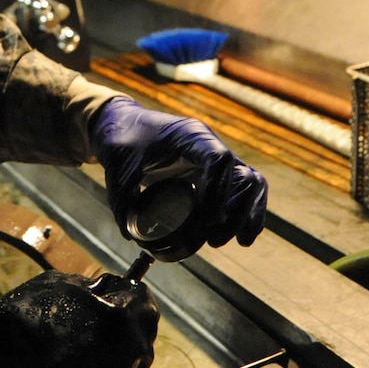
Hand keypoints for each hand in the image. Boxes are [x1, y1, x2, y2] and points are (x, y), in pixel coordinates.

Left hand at [91, 97, 267, 252]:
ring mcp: (215, 159)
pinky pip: (243, 191)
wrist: (124, 125)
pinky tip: (243, 236)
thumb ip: (122, 200)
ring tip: (237, 242)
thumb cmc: (123, 140)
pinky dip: (247, 212)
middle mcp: (209, 146)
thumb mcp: (118, 169)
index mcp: (189, 136)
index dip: (218, 193)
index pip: (219, 160)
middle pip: (244, 176)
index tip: (206, 222)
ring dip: (246, 215)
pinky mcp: (214, 173)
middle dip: (236, 213)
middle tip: (214, 240)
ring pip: (251, 184)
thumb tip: (132, 235)